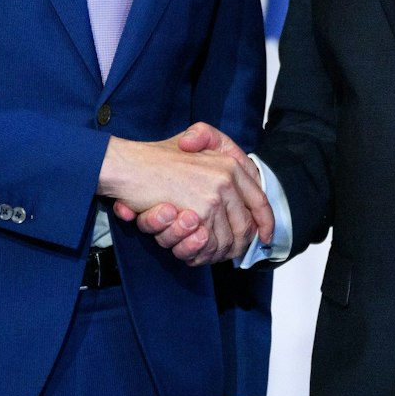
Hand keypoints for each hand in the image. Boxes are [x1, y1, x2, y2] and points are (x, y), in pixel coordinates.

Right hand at [97, 123, 270, 264]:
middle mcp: (226, 179)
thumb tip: (242, 176)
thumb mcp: (193, 142)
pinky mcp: (198, 213)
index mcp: (230, 164)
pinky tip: (187, 247)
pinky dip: (199, 253)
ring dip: (211, 252)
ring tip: (195, 248)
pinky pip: (209, 245)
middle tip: (221, 253)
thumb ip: (217, 152)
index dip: (265, 222)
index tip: (264, 237)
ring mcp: (214, 196)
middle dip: (235, 245)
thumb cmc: (156, 158)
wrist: (129, 165)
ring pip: (226, 240)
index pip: (259, 200)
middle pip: (245, 226)